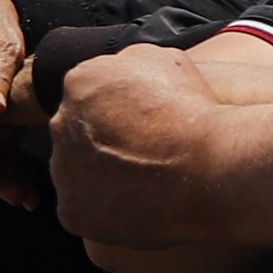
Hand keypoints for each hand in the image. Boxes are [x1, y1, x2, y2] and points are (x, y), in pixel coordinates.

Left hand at [46, 40, 233, 257]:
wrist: (211, 168)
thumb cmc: (194, 114)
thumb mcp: (165, 60)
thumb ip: (128, 63)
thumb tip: (118, 72)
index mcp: (79, 83)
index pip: (85, 99)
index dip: (116, 114)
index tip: (142, 126)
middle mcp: (61, 125)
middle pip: (76, 136)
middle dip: (103, 145)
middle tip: (143, 156)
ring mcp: (63, 171)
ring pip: (77, 175)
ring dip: (101, 178)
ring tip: (144, 183)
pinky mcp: (71, 211)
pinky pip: (82, 211)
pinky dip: (104, 212)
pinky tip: (137, 205)